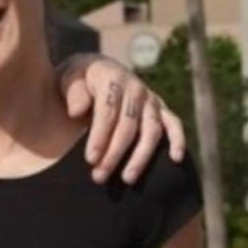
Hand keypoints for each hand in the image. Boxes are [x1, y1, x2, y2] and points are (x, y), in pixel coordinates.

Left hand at [58, 54, 185, 184]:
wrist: (96, 68)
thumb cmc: (79, 79)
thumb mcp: (69, 77)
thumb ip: (73, 92)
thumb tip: (76, 111)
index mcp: (112, 78)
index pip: (107, 112)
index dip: (99, 136)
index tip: (90, 159)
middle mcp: (135, 88)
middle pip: (128, 126)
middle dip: (114, 153)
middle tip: (100, 176)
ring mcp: (151, 99)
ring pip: (151, 130)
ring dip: (141, 156)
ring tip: (128, 179)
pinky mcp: (162, 109)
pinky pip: (174, 124)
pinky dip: (178, 140)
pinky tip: (176, 159)